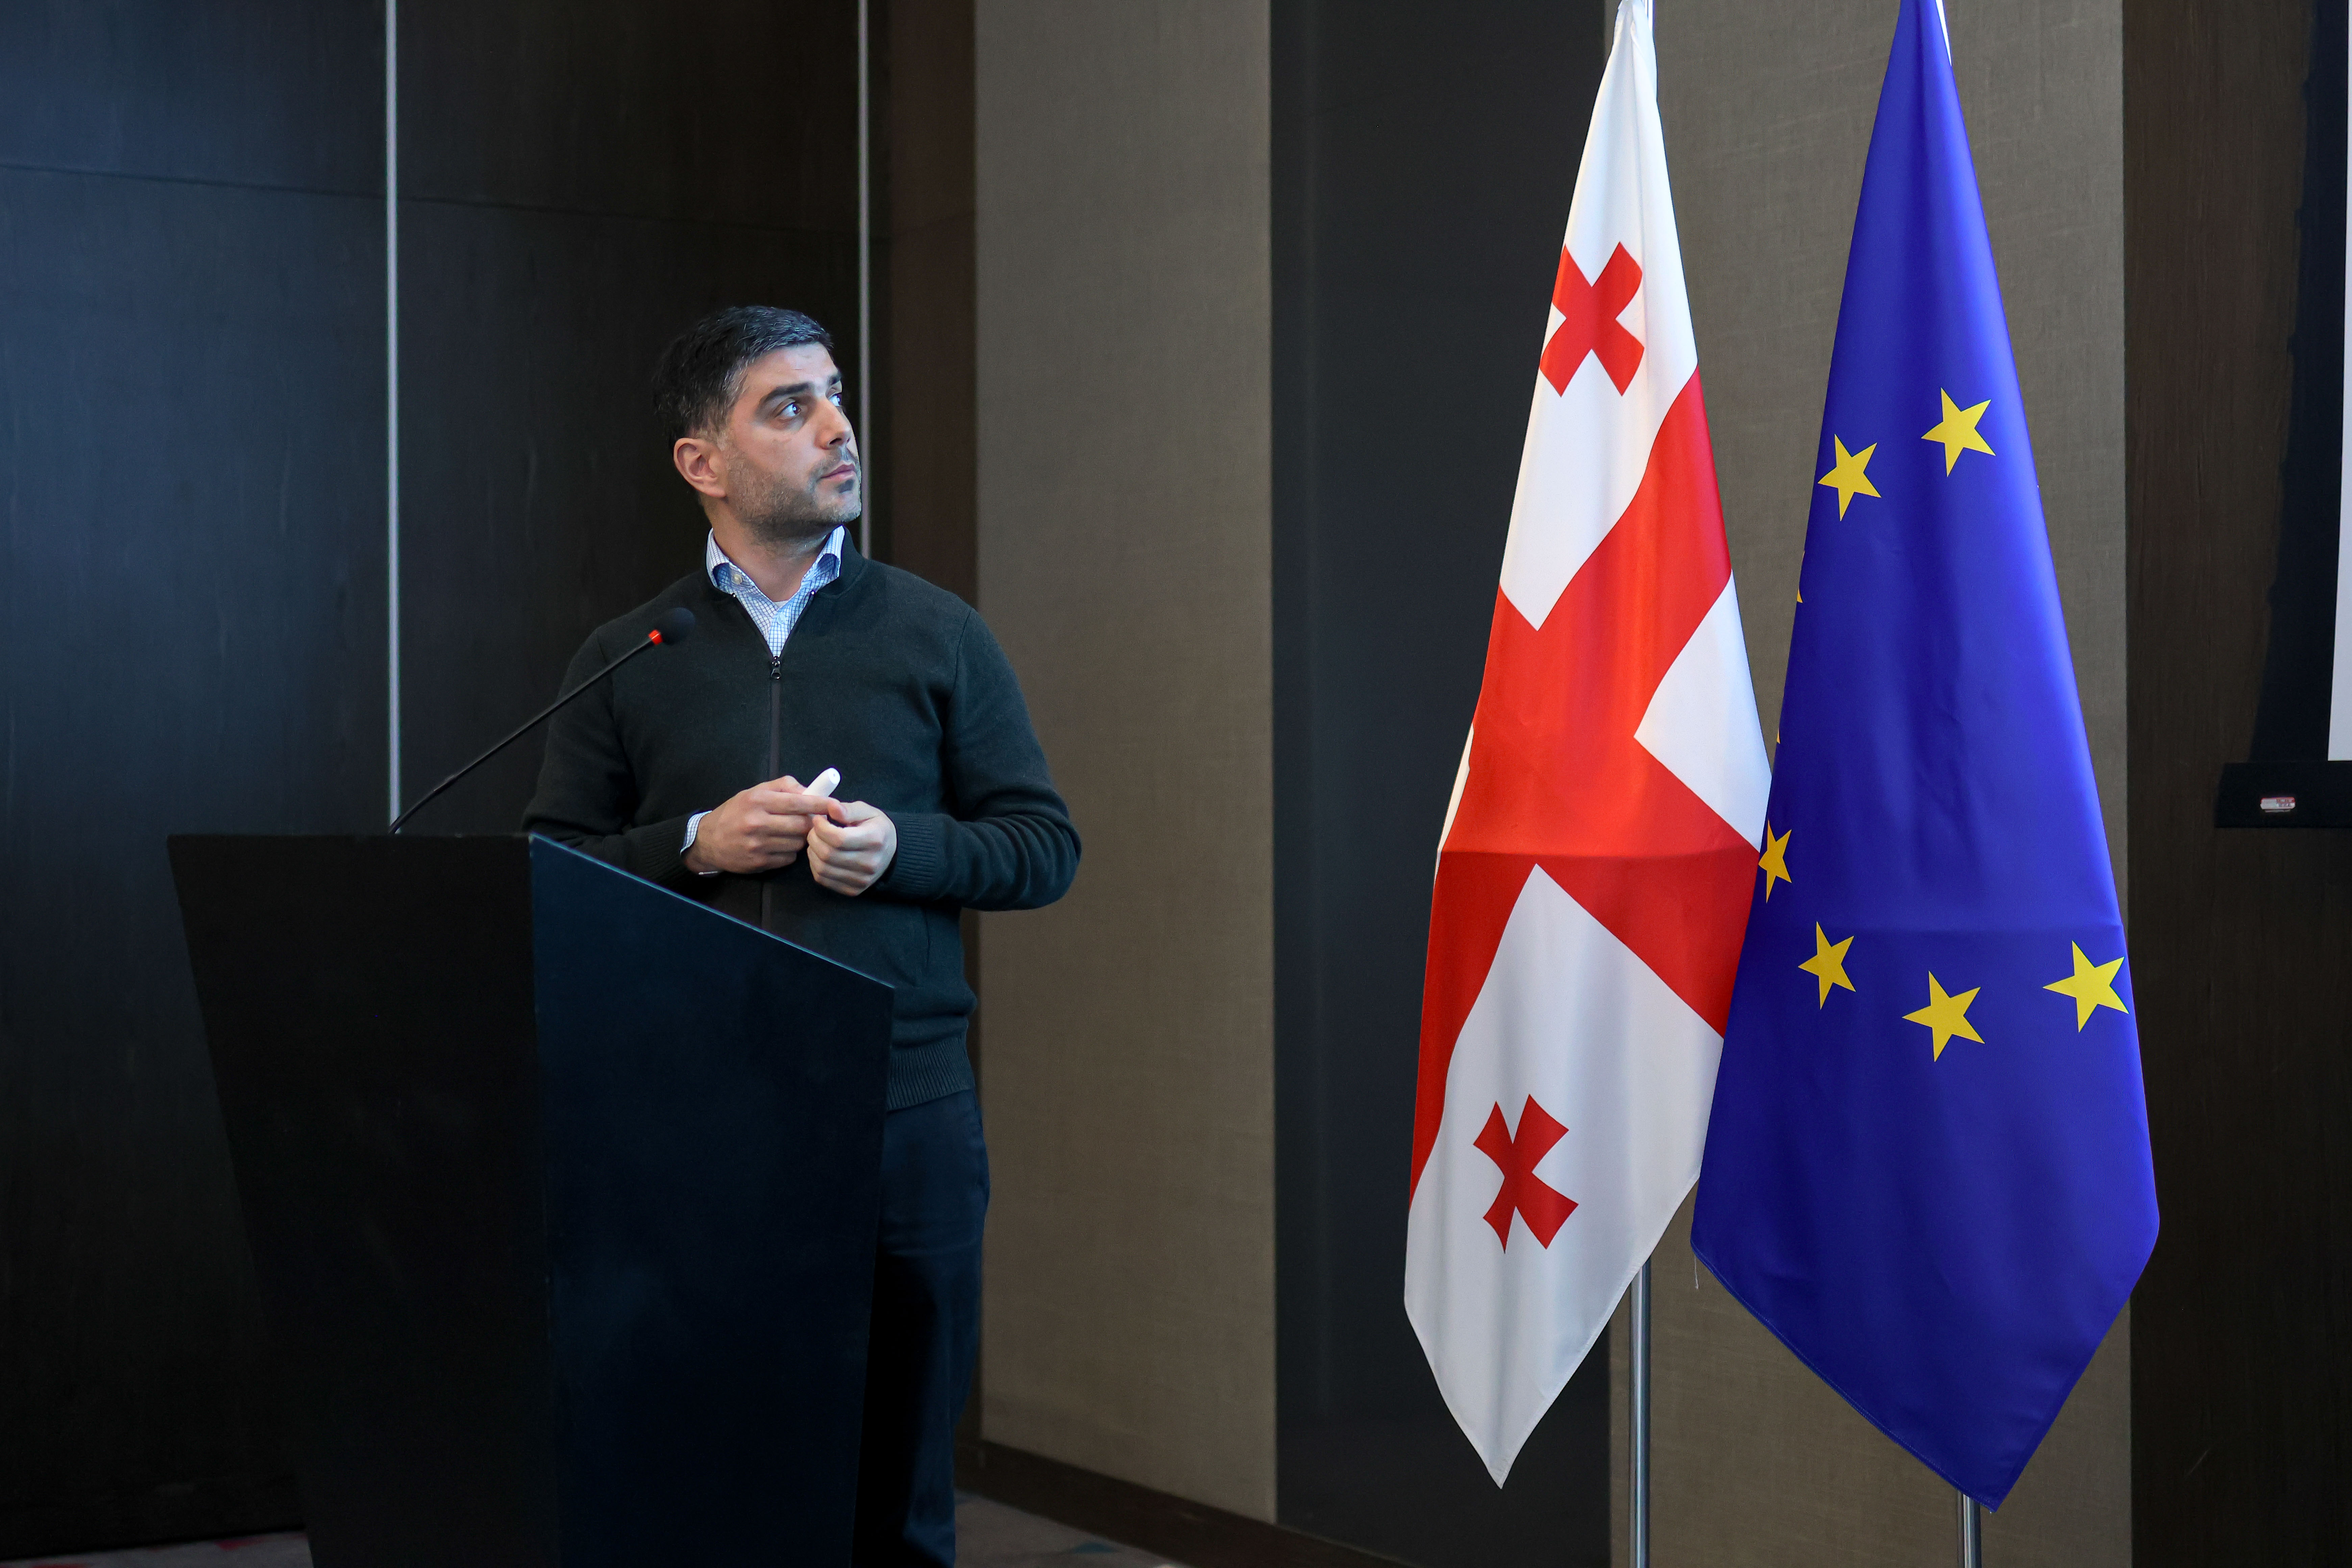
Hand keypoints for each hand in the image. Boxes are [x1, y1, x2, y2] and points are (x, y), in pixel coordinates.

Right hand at [683, 775, 838, 874]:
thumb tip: (811, 791)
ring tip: (788, 833)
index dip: (821, 804)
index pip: (798, 802)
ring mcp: (758, 845)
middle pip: (802, 825)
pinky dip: (789, 852)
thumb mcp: (755, 792)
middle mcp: (757, 822)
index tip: (836, 805)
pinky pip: (788, 857)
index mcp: (758, 801)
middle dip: (810, 824)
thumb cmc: (736, 812)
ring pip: (797, 843)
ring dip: (799, 839)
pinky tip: (778, 845)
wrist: (708, 840)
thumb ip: (784, 787)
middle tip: (809, 822)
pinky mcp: (759, 862)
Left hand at [806, 800, 897, 895]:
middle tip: (814, 830)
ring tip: (817, 841)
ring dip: (812, 852)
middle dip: (814, 839)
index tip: (818, 819)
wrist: (891, 853)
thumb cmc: (876, 828)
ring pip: (822, 868)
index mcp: (875, 840)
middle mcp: (870, 863)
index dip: (821, 828)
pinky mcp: (853, 890)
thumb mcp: (867, 811)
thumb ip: (848, 809)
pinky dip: (815, 866)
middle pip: (828, 854)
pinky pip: (823, 879)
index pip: (838, 838)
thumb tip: (831, 807)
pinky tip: (820, 855)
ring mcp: (861, 880)